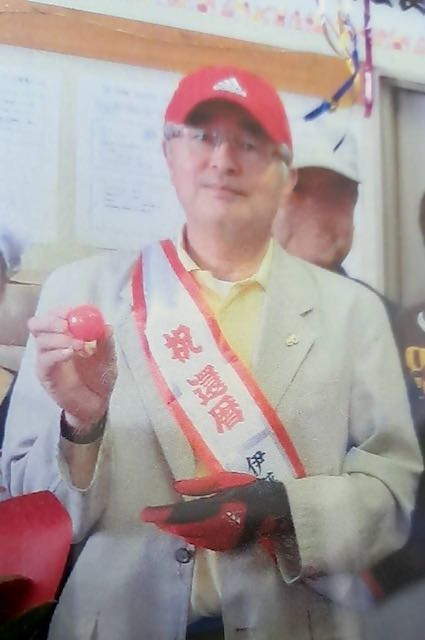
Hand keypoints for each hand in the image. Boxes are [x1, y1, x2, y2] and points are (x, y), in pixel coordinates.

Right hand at [28, 306, 116, 429]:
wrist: (96, 404)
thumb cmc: (101, 377)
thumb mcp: (109, 359)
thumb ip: (106, 343)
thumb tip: (106, 326)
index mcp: (67, 334)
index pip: (55, 315)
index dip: (61, 311)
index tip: (72, 312)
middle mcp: (53, 343)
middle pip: (38, 324)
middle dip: (51, 321)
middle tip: (67, 326)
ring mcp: (47, 358)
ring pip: (40, 340)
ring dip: (59, 339)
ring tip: (79, 346)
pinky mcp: (45, 374)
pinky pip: (44, 360)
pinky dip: (56, 354)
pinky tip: (70, 354)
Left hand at [141, 471, 291, 551]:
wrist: (279, 510)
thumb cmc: (252, 489)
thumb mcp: (226, 480)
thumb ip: (200, 485)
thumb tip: (176, 486)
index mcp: (213, 509)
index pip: (180, 513)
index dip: (161, 515)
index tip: (144, 514)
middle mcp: (214, 528)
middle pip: (182, 528)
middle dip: (166, 523)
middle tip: (151, 517)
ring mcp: (221, 540)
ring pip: (191, 537)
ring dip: (176, 530)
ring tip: (164, 523)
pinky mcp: (228, 546)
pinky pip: (203, 543)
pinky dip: (191, 536)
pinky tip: (186, 532)